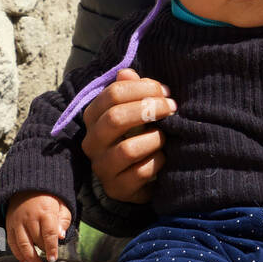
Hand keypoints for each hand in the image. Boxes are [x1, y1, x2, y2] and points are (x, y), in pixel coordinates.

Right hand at [5, 191, 72, 261]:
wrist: (27, 187)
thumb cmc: (49, 199)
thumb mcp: (61, 205)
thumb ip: (63, 221)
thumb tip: (61, 237)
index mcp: (45, 211)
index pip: (49, 233)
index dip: (51, 248)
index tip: (53, 259)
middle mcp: (29, 217)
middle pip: (35, 240)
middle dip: (41, 254)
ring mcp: (18, 221)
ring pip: (22, 243)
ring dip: (29, 257)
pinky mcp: (9, 224)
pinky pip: (12, 242)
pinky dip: (17, 253)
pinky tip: (24, 261)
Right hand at [81, 68, 175, 203]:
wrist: (140, 175)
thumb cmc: (139, 134)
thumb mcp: (136, 109)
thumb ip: (132, 90)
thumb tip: (127, 73)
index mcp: (93, 118)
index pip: (112, 94)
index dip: (143, 89)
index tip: (164, 92)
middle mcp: (91, 142)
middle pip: (115, 118)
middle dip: (149, 109)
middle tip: (171, 108)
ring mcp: (102, 168)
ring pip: (128, 149)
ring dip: (154, 139)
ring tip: (165, 136)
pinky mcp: (117, 189)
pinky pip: (141, 173)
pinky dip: (158, 162)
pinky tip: (164, 157)